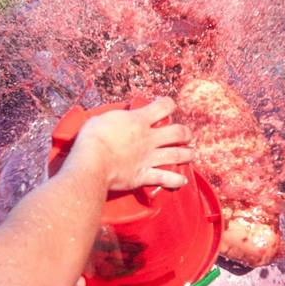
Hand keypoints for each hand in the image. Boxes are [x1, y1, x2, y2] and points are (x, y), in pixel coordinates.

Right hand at [73, 97, 193, 190]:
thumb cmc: (92, 137)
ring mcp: (149, 157)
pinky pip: (165, 178)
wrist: (92, 161)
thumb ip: (116, 118)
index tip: (170, 106)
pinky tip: (183, 181)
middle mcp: (149, 138)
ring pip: (177, 154)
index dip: (169, 105)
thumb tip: (117, 119)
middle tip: (187, 135)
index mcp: (139, 120)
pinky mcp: (144, 175)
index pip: (163, 106)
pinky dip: (176, 180)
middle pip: (177, 132)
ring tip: (191, 154)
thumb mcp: (103, 118)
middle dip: (186, 133)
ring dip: (188, 154)